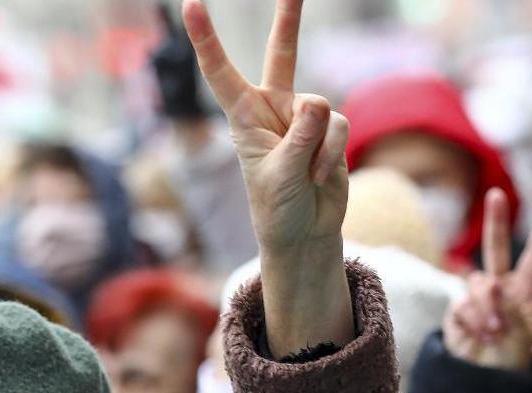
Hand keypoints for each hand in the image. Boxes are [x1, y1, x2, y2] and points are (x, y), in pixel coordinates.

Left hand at [184, 0, 351, 356]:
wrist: (304, 232)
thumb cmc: (278, 207)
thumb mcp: (280, 175)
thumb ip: (300, 138)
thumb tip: (318, 102)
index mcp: (243, 117)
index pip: (221, 73)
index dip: (207, 39)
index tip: (191, 5)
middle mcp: (273, 109)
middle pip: (282, 56)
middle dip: (287, 21)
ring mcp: (304, 117)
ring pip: (321, 109)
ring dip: (318, 147)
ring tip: (306, 174)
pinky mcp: (331, 129)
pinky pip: (339, 128)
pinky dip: (332, 154)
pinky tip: (320, 175)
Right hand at [444, 189, 531, 371]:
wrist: (485, 380)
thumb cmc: (510, 356)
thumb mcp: (520, 331)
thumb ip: (505, 303)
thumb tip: (487, 282)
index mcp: (525, 291)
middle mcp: (500, 289)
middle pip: (496, 249)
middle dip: (497, 221)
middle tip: (496, 195)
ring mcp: (476, 299)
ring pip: (477, 284)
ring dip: (487, 307)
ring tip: (494, 332)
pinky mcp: (456, 312)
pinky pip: (462, 306)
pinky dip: (474, 322)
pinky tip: (480, 337)